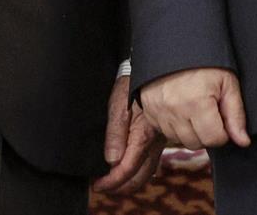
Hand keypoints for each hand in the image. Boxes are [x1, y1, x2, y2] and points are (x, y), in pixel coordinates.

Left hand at [91, 74, 162, 194]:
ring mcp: (159, 141)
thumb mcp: (120, 103)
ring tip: (111, 179)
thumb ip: (116, 132)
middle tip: (102, 186)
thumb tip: (111, 160)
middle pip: (139, 177)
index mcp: (144, 136)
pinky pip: (150, 162)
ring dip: (129, 180)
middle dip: (120, 186)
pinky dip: (137, 170)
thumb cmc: (134, 82)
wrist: (155, 69)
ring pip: (146, 172)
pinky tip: (126, 166)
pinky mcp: (160, 137)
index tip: (97, 185)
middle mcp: (155, 142)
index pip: (127, 169)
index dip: (111, 182)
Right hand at [138, 67, 249, 150]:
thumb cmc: (204, 61)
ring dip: (191, 131)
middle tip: (211, 112)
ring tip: (196, 109)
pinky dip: (176, 126)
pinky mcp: (150, 113)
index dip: (223, 132)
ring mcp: (159, 113)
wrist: (176, 44)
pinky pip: (165, 132)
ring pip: (180, 140)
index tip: (222, 117)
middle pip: (196, 143)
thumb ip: (236, 114)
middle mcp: (175, 111)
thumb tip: (243, 141)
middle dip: (207, 132)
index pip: (214, 139)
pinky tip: (182, 110)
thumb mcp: (227, 82)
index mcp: (196, 103)